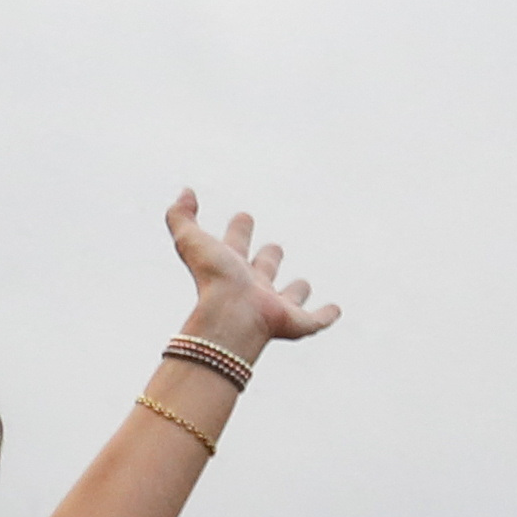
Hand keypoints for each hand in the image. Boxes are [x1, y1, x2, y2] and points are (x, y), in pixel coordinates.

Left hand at [161, 193, 338, 354]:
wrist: (231, 316)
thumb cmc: (212, 279)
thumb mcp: (191, 241)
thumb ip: (181, 216)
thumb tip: (185, 191)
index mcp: (230, 268)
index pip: (235, 244)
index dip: (239, 231)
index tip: (243, 217)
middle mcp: (252, 288)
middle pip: (264, 269)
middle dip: (268, 259)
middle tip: (274, 249)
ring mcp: (274, 307)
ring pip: (288, 297)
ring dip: (296, 291)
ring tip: (303, 284)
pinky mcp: (296, 324)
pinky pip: (315, 321)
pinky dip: (326, 315)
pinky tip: (336, 309)